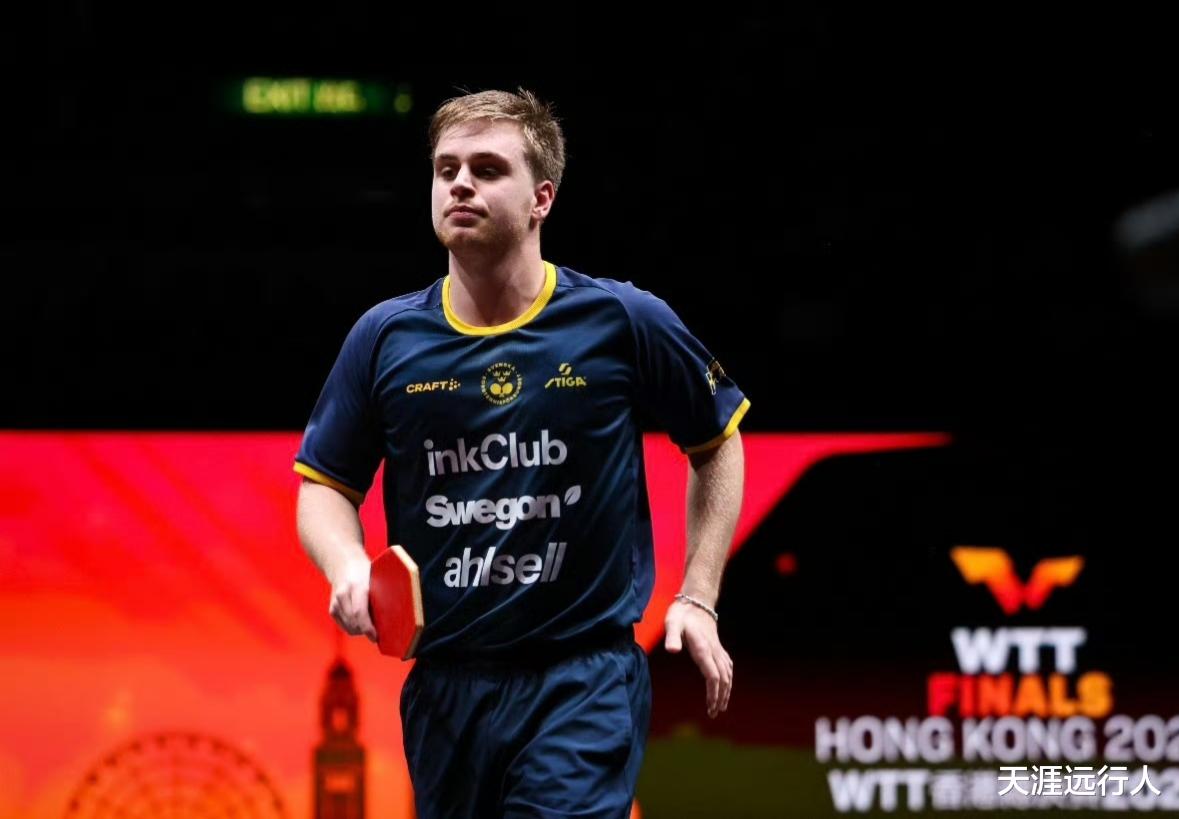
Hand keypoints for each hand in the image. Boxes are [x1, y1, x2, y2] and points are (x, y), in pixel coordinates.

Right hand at [328, 556, 378, 642]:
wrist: (345, 565)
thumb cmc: (366, 573)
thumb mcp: (376, 581)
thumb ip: (380, 598)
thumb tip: (389, 620)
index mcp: (356, 586)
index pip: (359, 613)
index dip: (367, 628)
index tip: (376, 637)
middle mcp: (343, 595)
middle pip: (354, 622)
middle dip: (366, 631)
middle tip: (377, 632)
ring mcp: (335, 603)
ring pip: (349, 627)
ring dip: (360, 630)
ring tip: (370, 626)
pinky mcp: (332, 610)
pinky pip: (344, 626)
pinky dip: (354, 628)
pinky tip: (361, 622)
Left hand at [664, 599, 731, 717]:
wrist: (696, 601)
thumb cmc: (681, 614)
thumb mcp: (672, 623)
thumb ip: (672, 637)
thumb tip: (672, 651)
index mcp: (704, 649)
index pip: (712, 675)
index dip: (713, 693)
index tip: (711, 707)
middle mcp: (714, 651)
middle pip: (723, 678)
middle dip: (720, 697)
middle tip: (714, 712)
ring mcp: (718, 649)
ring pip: (728, 674)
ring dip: (726, 691)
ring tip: (721, 706)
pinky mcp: (718, 647)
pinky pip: (728, 666)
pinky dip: (728, 679)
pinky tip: (726, 685)